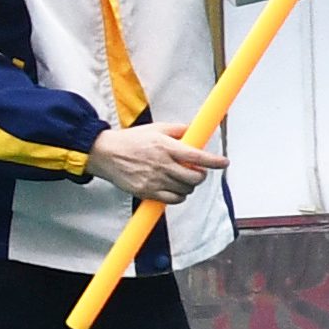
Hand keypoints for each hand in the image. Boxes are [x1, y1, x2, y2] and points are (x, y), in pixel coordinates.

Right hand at [89, 121, 223, 204]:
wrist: (104, 153)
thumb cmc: (130, 140)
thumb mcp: (156, 128)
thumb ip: (178, 130)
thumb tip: (196, 131)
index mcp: (166, 147)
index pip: (198, 157)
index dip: (215, 162)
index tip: (224, 163)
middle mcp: (162, 164)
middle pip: (195, 177)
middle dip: (201, 175)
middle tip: (197, 171)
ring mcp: (154, 180)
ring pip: (186, 190)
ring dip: (189, 185)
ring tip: (181, 178)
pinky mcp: (146, 192)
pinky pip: (173, 200)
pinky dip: (179, 196)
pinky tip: (174, 188)